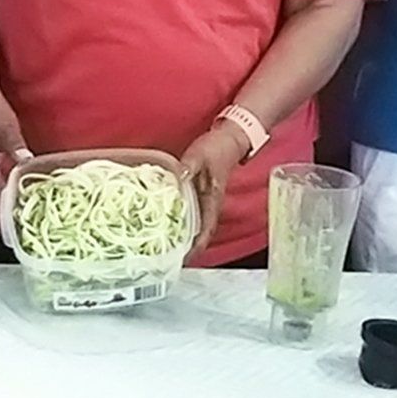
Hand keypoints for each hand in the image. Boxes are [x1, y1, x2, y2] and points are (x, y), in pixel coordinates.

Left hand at [178, 124, 251, 255]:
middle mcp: (211, 204)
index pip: (206, 230)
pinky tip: (169, 223)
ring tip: (167, 247)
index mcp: (213, 199)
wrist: (229, 138)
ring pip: (196, 224)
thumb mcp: (199, 155)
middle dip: (187, 247)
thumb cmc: (216, 148)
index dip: (196, 246)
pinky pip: (192, 213)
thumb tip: (177, 180)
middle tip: (169, 258)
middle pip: (200, 233)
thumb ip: (188, 167)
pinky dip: (182, 221)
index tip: (184, 259)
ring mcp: (206, 200)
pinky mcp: (201, 193)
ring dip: (185, 236)